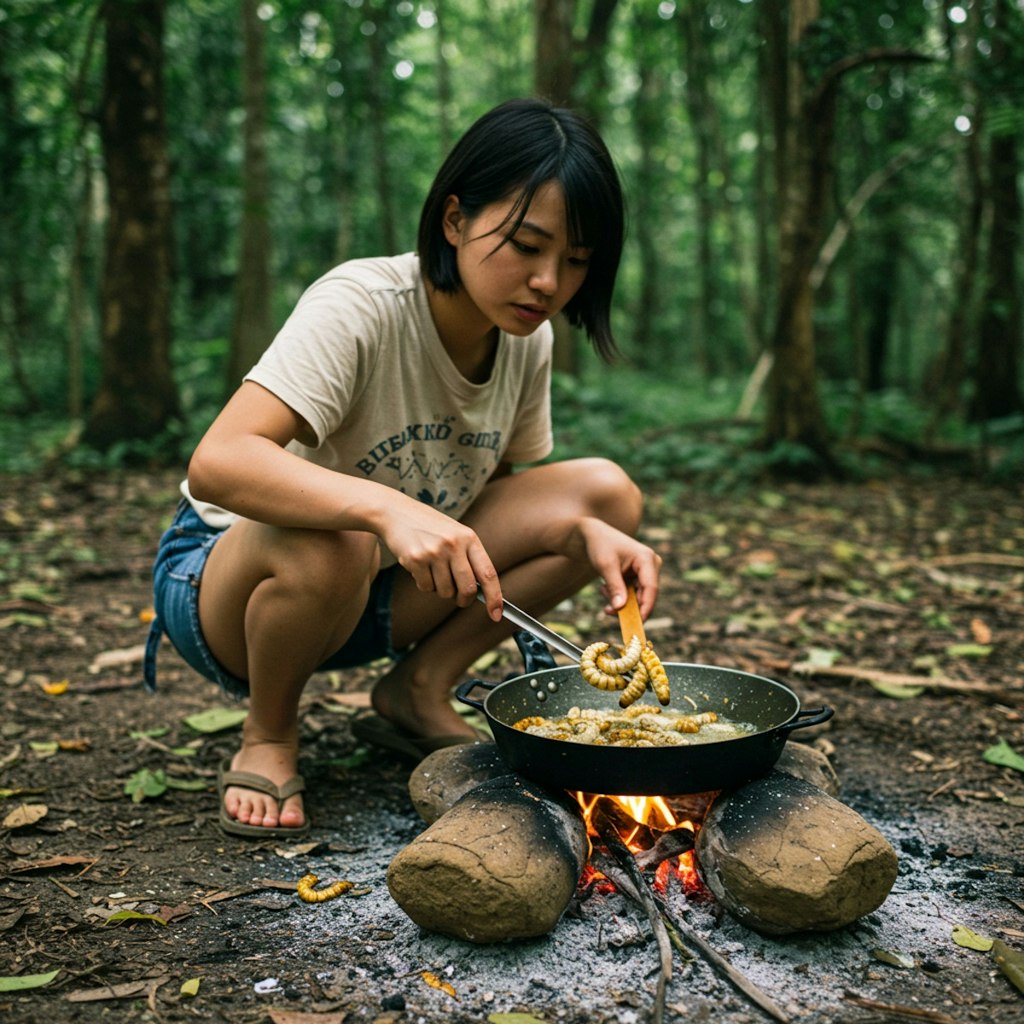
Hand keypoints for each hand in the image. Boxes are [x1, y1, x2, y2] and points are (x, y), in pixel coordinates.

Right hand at [381, 498, 502, 620]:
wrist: (396, 512)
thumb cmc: (429, 526)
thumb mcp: (455, 534)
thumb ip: (469, 557)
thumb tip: (482, 591)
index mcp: (469, 538)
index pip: (488, 573)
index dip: (495, 597)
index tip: (496, 614)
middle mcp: (454, 544)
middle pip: (468, 588)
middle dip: (464, 600)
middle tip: (460, 599)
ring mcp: (434, 552)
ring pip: (445, 591)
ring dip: (440, 589)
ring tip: (433, 571)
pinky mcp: (416, 559)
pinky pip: (426, 588)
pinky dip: (424, 584)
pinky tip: (420, 567)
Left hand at [573, 518, 661, 619]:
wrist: (591, 536)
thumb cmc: (599, 545)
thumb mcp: (606, 566)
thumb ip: (615, 588)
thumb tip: (620, 608)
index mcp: (647, 559)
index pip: (651, 588)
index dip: (645, 608)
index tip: (636, 623)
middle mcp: (650, 565)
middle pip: (644, 596)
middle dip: (626, 605)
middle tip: (607, 610)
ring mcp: (645, 571)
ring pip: (636, 598)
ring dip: (619, 600)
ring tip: (602, 590)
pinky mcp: (637, 576)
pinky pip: (631, 594)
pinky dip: (618, 596)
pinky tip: (604, 588)